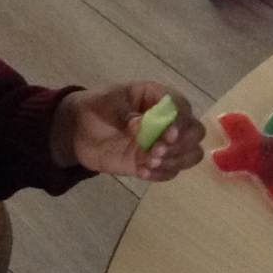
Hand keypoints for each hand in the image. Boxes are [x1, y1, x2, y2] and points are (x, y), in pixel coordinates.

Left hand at [52, 83, 204, 181]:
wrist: (77, 130)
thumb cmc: (96, 107)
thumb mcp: (110, 99)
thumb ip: (131, 110)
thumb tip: (148, 126)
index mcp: (158, 98)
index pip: (182, 106)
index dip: (181, 121)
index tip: (170, 135)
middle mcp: (167, 121)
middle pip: (195, 132)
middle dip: (181, 144)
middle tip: (157, 151)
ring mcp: (162, 144)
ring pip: (190, 155)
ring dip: (175, 160)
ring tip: (149, 162)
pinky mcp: (152, 163)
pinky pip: (170, 172)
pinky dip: (161, 174)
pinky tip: (142, 171)